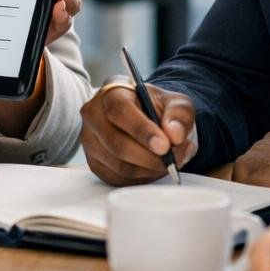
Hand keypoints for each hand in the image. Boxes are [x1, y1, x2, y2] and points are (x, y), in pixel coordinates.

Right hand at [79, 78, 195, 184]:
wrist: (150, 121)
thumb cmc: (158, 110)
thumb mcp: (177, 103)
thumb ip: (180, 115)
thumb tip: (175, 135)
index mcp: (111, 92)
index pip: (120, 111)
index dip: (142, 130)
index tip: (164, 146)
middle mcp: (93, 114)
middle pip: (117, 143)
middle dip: (150, 157)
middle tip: (173, 159)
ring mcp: (90, 140)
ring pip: (119, 165)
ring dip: (149, 169)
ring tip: (169, 162)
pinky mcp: (94, 162)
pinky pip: (118, 178)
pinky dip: (141, 177)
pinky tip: (153, 167)